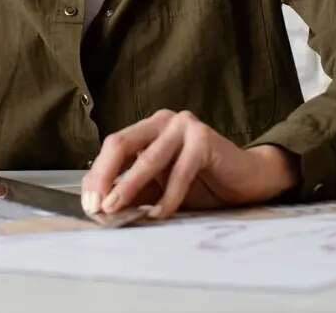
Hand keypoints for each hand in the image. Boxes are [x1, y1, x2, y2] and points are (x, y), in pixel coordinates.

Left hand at [81, 109, 298, 219]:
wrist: (248, 180)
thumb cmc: (202, 183)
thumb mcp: (160, 187)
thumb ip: (135, 190)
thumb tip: (100, 205)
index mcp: (148, 128)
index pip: (113, 146)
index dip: (97, 174)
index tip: (88, 203)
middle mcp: (163, 121)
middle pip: (121, 144)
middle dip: (104, 176)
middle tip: (96, 205)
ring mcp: (184, 125)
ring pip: (148, 158)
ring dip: (128, 186)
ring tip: (114, 208)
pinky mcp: (204, 139)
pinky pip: (179, 172)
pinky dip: (167, 197)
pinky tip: (158, 214)